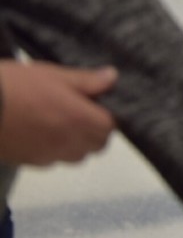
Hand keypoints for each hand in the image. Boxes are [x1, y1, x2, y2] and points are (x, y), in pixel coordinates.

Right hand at [0, 62, 117, 165]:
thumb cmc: (14, 86)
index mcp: (79, 119)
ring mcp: (47, 156)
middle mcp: (68, 143)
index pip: (108, 127)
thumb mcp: (53, 75)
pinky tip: (38, 131)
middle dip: (93, 131)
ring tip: (58, 121)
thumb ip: (86, 81)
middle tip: (79, 111)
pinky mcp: (28, 162)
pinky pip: (51, 160)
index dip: (104, 115)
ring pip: (74, 156)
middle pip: (95, 146)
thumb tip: (111, 78)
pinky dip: (52, 149)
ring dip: (74, 143)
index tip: (94, 103)